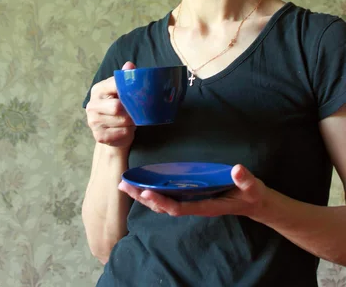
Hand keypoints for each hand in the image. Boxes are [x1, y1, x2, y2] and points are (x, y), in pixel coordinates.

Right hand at [86, 61, 136, 148]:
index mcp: (98, 90)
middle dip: (131, 110)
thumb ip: (125, 79)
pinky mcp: (99, 136)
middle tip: (138, 111)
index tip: (138, 93)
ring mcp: (93, 122)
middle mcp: (92, 105)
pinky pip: (121, 133)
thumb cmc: (119, 108)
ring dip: (131, 122)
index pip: (115, 85)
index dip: (128, 89)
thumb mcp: (122, 92)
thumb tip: (129, 65)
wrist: (112, 134)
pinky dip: (128, 132)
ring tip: (132, 120)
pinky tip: (127, 130)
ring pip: (122, 121)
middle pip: (117, 107)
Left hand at [118, 165, 266, 219]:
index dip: (161, 201)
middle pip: (164, 206)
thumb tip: (237, 169)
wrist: (253, 201)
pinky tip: (142, 183)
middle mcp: (194, 205)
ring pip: (162, 202)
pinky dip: (153, 191)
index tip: (146, 192)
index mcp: (205, 206)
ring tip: (125, 185)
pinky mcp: (191, 195)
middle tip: (123, 186)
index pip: (179, 207)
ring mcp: (191, 201)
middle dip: (143, 197)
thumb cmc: (250, 194)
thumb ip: (245, 179)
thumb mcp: (252, 187)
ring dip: (143, 194)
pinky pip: (168, 196)